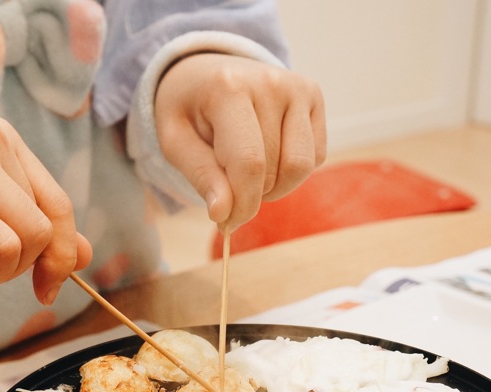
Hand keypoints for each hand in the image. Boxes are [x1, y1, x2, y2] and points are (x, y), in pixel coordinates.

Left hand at [154, 53, 326, 230]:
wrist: (206, 70)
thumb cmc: (187, 109)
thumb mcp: (175, 141)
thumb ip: (201, 176)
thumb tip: (224, 214)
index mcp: (228, 88)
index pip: (248, 164)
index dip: (241, 204)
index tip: (226, 222)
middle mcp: (271, 82)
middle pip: (274, 171)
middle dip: (251, 196)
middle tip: (228, 190)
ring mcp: (298, 87)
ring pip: (301, 167)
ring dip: (275, 186)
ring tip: (248, 173)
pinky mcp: (314, 96)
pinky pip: (315, 156)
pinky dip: (291, 170)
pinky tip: (268, 154)